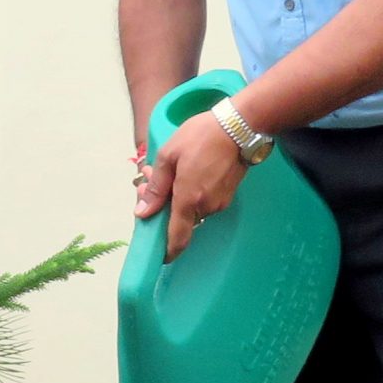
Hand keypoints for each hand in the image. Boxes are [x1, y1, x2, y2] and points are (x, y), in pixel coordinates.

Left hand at [135, 111, 247, 260]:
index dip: (168, 251)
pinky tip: (185, 169)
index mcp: (189, 200)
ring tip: (166, 167)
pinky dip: (190, 190)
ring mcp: (220, 201)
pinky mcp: (228, 193)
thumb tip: (142, 213)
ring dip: (176, 194)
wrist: (240, 126)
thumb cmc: (201, 137)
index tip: (160, 256)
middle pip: (180, 218)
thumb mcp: (169, 156)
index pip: (178, 237)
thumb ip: (155, 187)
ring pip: (191, 207)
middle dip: (162, 203)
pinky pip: (203, 199)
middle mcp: (206, 207)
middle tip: (148, 178)